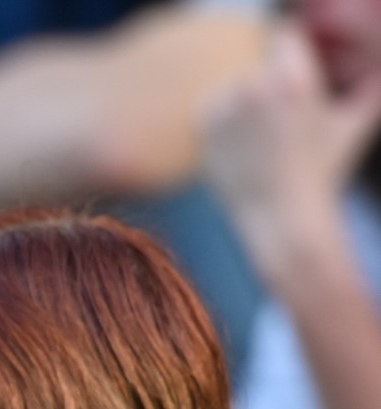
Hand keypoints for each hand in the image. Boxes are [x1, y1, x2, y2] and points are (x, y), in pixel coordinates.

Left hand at [201, 25, 380, 274]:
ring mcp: (225, 107)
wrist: (282, 217)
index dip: (288, 47)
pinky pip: (211, 105)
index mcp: (294, 80)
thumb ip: (370, 90)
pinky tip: (242, 142)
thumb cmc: (324, 173)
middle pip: (258, 63)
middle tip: (280, 117)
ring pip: (233, 84)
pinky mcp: (203, 126)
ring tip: (263, 135)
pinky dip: (223, 117)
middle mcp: (255, 88)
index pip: (283, 34)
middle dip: (269, 81)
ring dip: (244, 99)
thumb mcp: (353, 127)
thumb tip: (378, 71)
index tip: (291, 64)